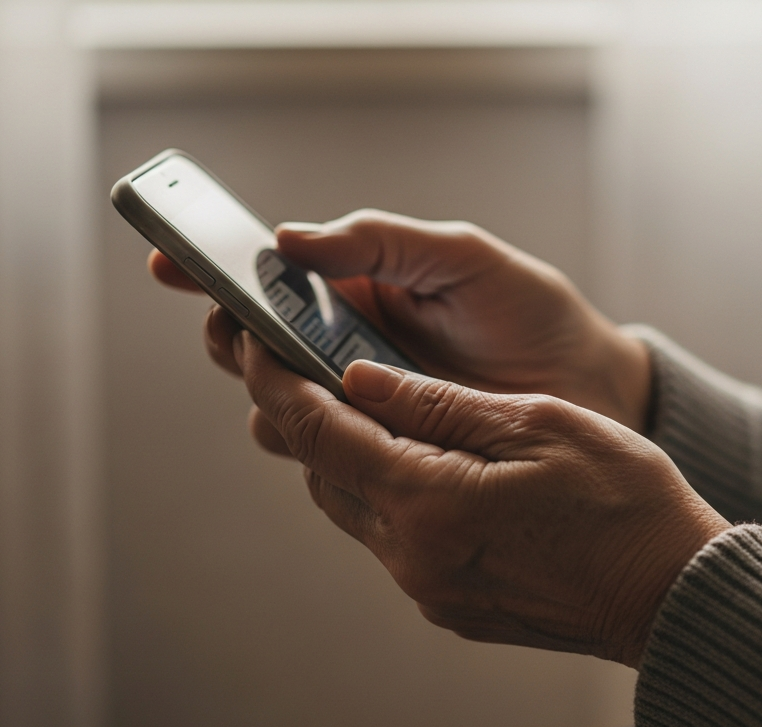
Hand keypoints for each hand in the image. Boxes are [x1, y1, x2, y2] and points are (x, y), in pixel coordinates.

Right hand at [149, 209, 650, 430]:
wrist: (593, 391)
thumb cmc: (532, 314)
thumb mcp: (464, 259)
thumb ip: (380, 243)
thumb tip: (289, 239)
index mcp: (357, 288)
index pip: (267, 276)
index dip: (210, 266)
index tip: (169, 259)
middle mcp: (345, 347)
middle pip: (251, 343)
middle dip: (226, 332)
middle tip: (237, 327)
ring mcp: (360, 404)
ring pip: (276, 404)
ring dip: (264, 392)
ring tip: (285, 379)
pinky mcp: (382, 452)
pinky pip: (322, 452)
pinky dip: (308, 441)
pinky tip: (325, 428)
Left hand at [231, 330, 729, 665]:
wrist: (672, 593)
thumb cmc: (623, 502)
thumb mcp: (536, 424)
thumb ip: (437, 403)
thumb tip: (359, 377)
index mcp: (428, 501)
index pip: (318, 433)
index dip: (276, 380)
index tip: (254, 339)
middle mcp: (412, 554)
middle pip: (325, 473)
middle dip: (305, 414)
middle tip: (299, 357)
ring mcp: (428, 587)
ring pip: (352, 508)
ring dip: (346, 455)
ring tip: (360, 402)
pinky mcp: (449, 604)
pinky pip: (391, 539)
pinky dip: (386, 492)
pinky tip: (417, 461)